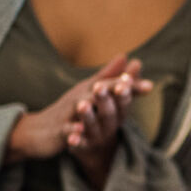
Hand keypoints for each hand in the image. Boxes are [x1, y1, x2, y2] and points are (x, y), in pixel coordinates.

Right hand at [5, 55, 152, 179]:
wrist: (40, 130)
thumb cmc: (69, 109)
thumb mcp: (89, 91)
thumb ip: (109, 76)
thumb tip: (126, 56)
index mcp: (90, 92)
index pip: (112, 86)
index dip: (129, 86)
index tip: (150, 86)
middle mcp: (80, 100)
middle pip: (95, 94)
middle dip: (109, 90)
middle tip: (124, 84)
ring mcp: (68, 116)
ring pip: (78, 111)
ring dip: (86, 109)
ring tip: (90, 105)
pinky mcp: (58, 132)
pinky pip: (65, 133)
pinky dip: (71, 133)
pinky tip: (78, 134)